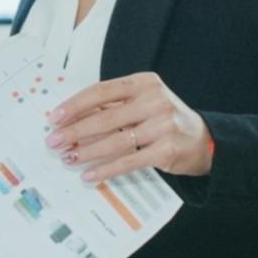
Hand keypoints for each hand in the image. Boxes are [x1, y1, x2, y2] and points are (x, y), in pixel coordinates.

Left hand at [42, 71, 213, 183]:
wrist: (204, 141)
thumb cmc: (164, 119)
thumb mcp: (143, 102)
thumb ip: (113, 107)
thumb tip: (70, 119)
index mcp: (144, 83)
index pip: (101, 91)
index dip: (74, 105)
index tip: (54, 117)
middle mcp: (154, 100)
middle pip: (104, 117)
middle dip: (74, 131)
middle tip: (53, 142)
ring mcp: (163, 125)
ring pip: (114, 141)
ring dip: (86, 151)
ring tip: (68, 158)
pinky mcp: (167, 150)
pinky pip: (128, 161)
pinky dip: (105, 169)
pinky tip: (89, 174)